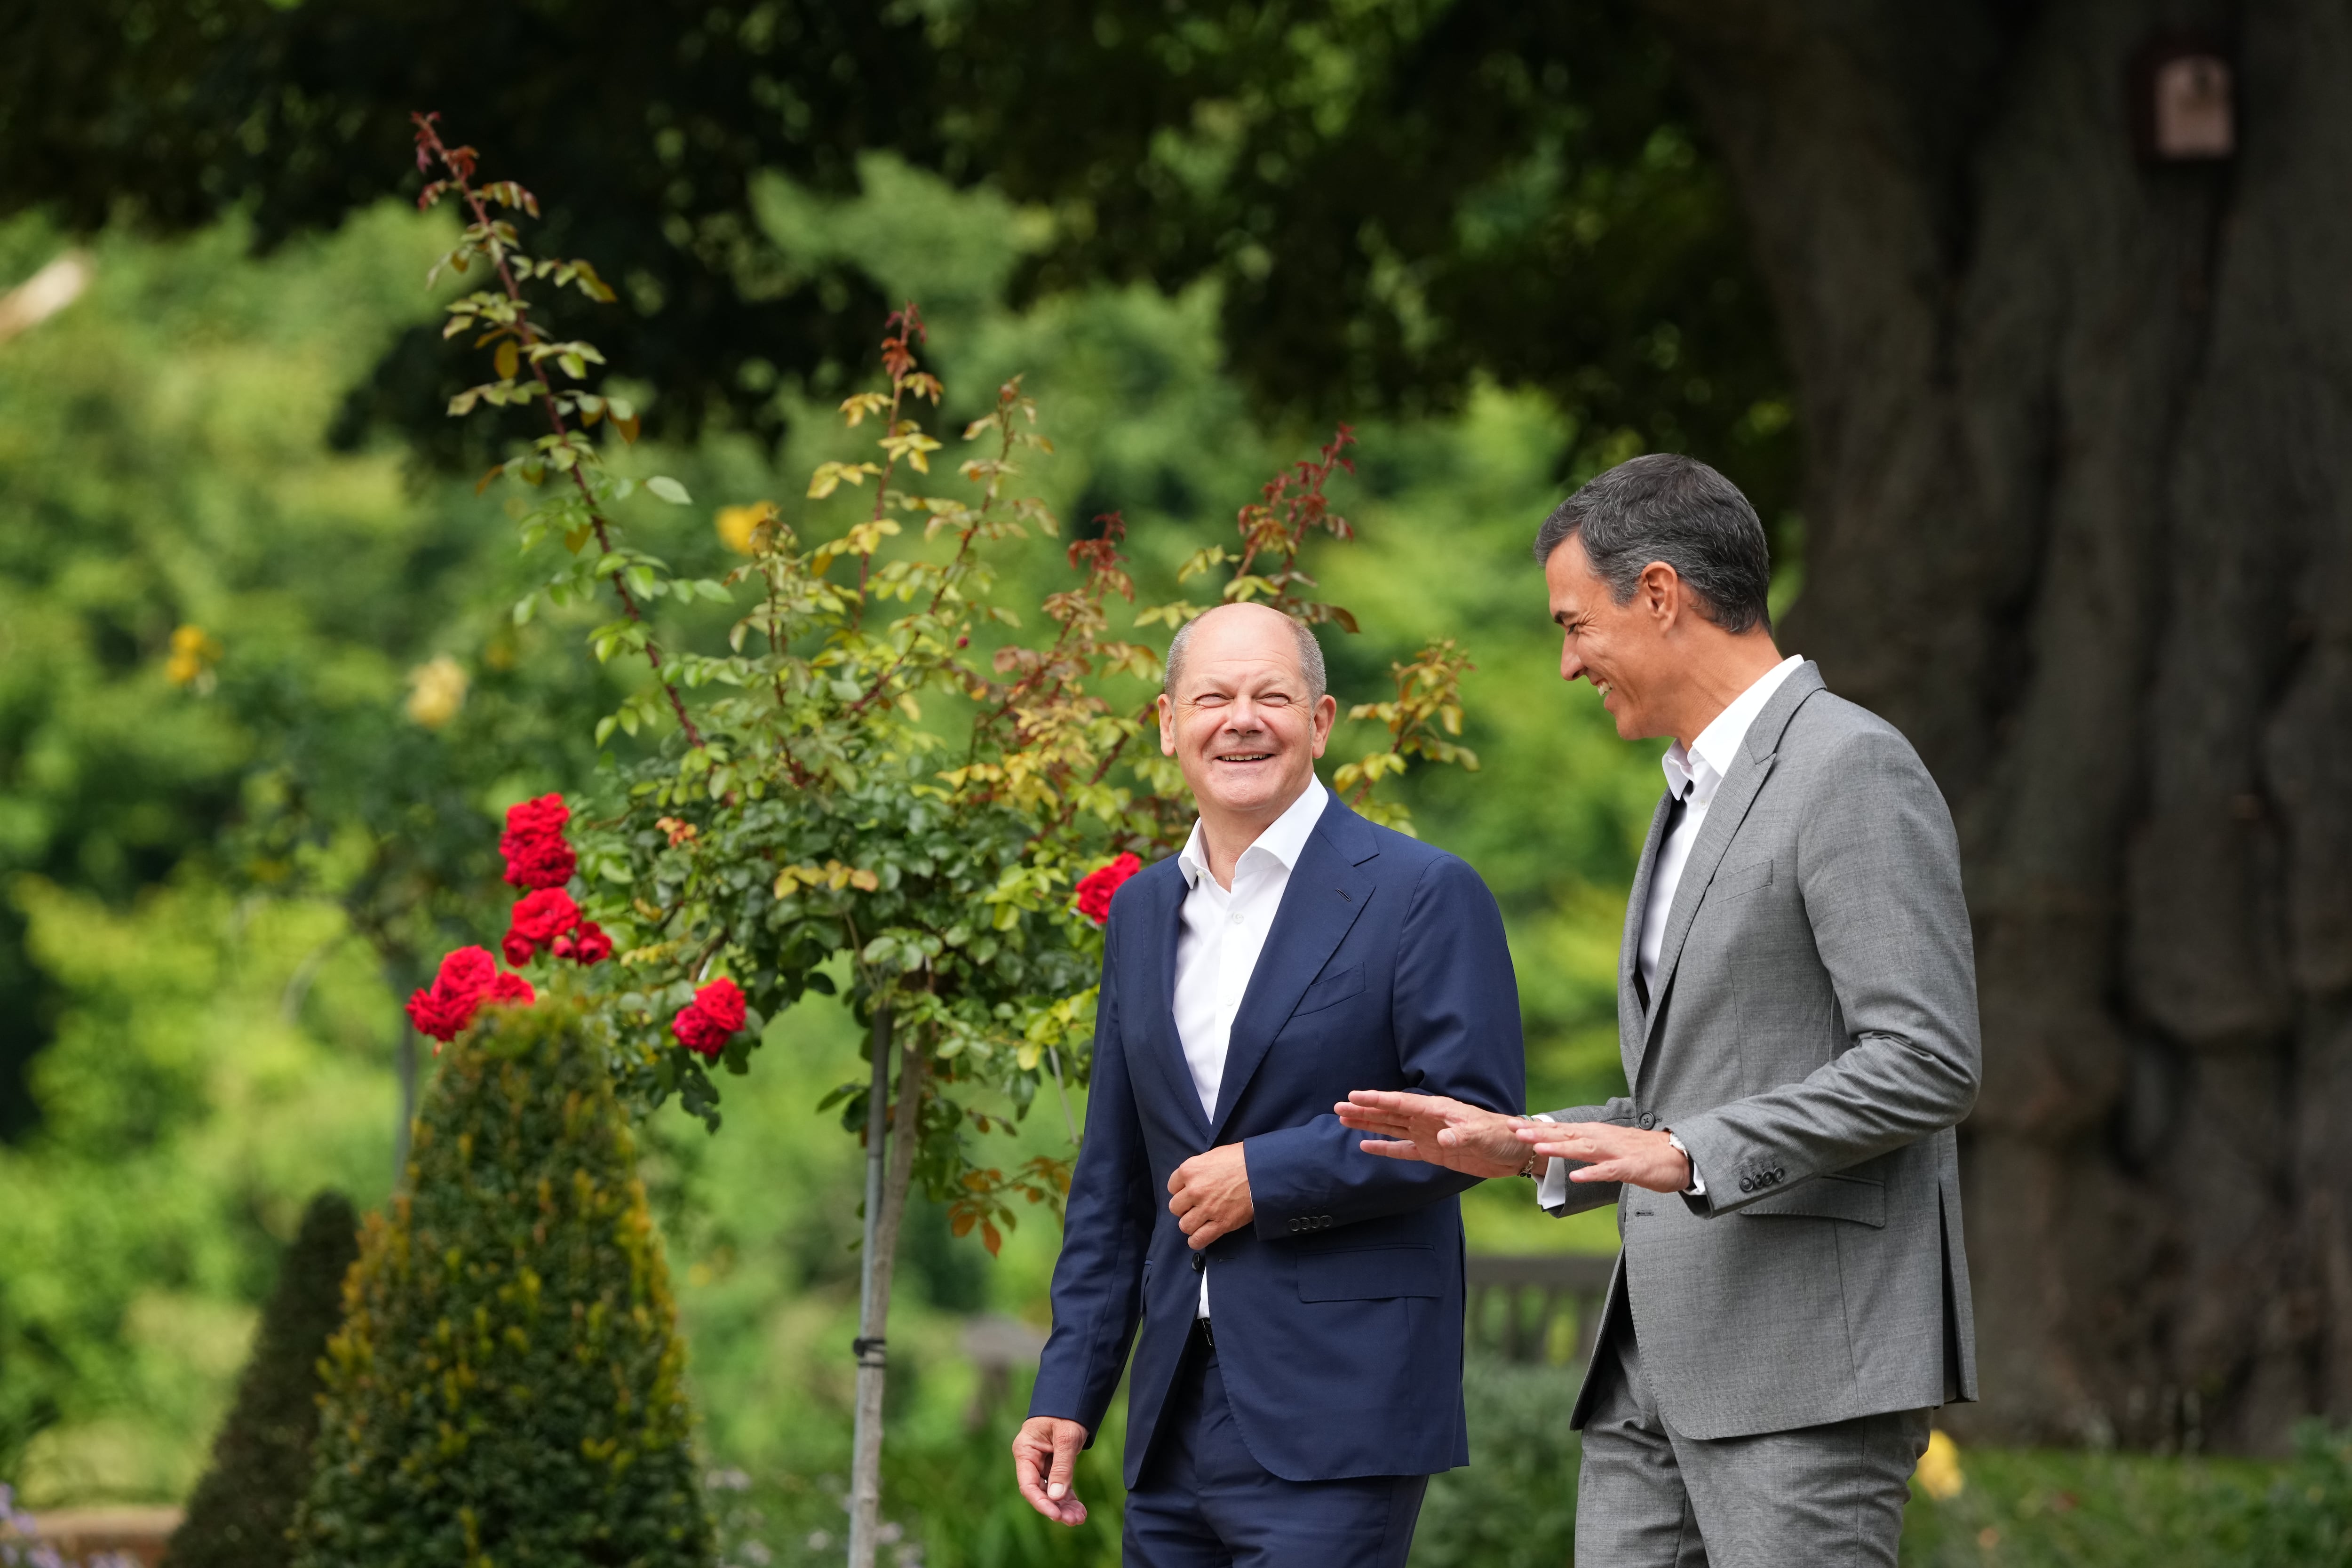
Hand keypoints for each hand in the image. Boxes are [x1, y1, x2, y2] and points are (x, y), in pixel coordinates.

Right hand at [1013, 1415, 1089, 1525]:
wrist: (1075, 1395)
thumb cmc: (1067, 1411)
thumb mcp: (1066, 1438)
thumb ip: (1062, 1467)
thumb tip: (1057, 1497)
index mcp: (1025, 1450)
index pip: (1028, 1484)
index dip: (1041, 1502)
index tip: (1056, 1515)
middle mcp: (1031, 1459)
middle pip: (1040, 1491)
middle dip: (1057, 1507)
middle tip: (1074, 1521)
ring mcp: (1043, 1463)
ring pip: (1052, 1491)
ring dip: (1064, 1506)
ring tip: (1079, 1518)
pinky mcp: (1055, 1464)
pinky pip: (1060, 1485)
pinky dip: (1069, 1497)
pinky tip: (1079, 1510)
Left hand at [1168, 1143, 1252, 1249]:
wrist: (1263, 1171)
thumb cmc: (1242, 1160)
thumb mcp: (1214, 1155)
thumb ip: (1199, 1168)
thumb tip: (1195, 1177)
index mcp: (1190, 1170)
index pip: (1172, 1186)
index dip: (1181, 1190)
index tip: (1189, 1192)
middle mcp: (1194, 1190)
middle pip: (1175, 1207)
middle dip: (1185, 1208)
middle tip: (1196, 1206)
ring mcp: (1206, 1209)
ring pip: (1184, 1225)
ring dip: (1191, 1224)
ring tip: (1200, 1220)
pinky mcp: (1220, 1224)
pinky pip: (1198, 1239)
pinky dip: (1196, 1240)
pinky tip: (1200, 1236)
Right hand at [1335, 1090, 1530, 1179]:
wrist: (1513, 1151)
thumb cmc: (1499, 1135)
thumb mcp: (1481, 1134)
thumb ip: (1461, 1134)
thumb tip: (1442, 1138)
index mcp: (1437, 1109)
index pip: (1400, 1102)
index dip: (1376, 1099)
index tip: (1353, 1096)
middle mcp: (1428, 1119)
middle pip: (1389, 1113)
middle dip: (1364, 1110)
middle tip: (1338, 1107)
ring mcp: (1428, 1135)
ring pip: (1391, 1128)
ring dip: (1369, 1124)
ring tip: (1344, 1121)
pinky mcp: (1433, 1152)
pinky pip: (1403, 1150)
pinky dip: (1385, 1148)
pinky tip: (1366, 1146)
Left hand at [1518, 1121, 1691, 1193]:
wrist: (1679, 1155)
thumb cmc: (1643, 1153)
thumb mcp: (1610, 1146)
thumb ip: (1588, 1145)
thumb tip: (1564, 1144)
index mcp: (1596, 1134)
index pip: (1561, 1128)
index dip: (1536, 1127)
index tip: (1511, 1124)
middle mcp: (1603, 1138)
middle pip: (1567, 1133)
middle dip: (1539, 1132)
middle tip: (1513, 1130)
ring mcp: (1616, 1152)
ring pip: (1584, 1148)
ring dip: (1561, 1147)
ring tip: (1538, 1147)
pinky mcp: (1631, 1168)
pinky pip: (1609, 1171)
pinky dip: (1593, 1174)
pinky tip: (1576, 1176)